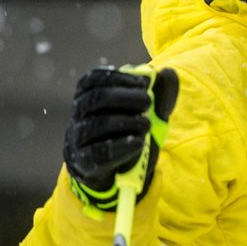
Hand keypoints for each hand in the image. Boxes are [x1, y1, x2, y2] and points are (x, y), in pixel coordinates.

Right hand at [63, 65, 177, 216]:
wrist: (122, 172)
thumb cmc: (131, 133)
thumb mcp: (150, 112)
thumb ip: (160, 92)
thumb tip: (168, 73)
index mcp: (89, 97)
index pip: (93, 79)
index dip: (118, 77)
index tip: (143, 82)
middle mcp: (79, 115)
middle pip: (95, 99)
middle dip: (125, 96)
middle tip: (148, 102)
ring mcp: (78, 139)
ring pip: (95, 125)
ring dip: (126, 122)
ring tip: (147, 125)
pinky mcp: (85, 163)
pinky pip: (98, 154)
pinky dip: (121, 147)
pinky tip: (139, 143)